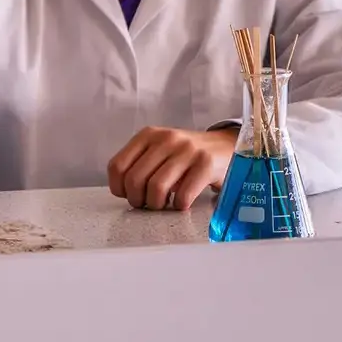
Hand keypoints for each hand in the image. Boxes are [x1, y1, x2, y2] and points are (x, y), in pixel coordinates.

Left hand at [107, 127, 237, 210]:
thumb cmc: (187, 156)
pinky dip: (179, 206)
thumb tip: (124, 192)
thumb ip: (140, 165)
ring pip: (156, 188)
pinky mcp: (206, 164)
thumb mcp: (159, 151)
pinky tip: (182, 203)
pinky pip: (183, 195)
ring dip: (157, 205)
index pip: (117, 166)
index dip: (119, 188)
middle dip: (137, 200)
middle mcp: (166, 139)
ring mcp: (187, 150)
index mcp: (148, 135)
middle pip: (135, 180)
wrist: (225, 147)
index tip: (129, 195)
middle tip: (147, 204)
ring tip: (163, 205)